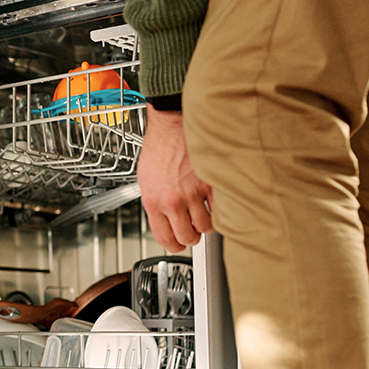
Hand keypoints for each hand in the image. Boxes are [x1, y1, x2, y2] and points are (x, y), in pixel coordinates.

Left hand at [138, 107, 213, 251]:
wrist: (172, 123)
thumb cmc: (160, 147)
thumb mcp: (146, 179)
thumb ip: (156, 202)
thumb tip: (164, 219)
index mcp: (153, 202)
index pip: (165, 238)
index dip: (175, 245)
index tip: (179, 243)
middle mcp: (173, 201)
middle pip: (189, 237)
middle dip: (193, 235)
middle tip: (195, 228)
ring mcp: (194, 193)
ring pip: (208, 226)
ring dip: (208, 222)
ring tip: (206, 212)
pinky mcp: (211, 183)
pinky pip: (221, 208)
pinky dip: (221, 207)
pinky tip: (216, 200)